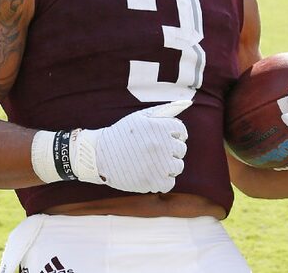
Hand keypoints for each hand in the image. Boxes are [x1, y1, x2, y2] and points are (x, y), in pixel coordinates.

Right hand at [71, 100, 191, 192]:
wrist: (99, 155)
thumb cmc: (122, 134)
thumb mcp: (141, 117)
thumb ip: (166, 110)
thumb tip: (188, 103)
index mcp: (160, 127)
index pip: (181, 131)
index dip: (173, 134)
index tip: (162, 138)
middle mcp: (162, 145)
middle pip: (181, 150)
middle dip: (169, 150)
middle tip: (152, 151)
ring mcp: (158, 165)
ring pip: (178, 167)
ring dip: (167, 166)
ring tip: (150, 162)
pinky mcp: (153, 181)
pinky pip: (169, 183)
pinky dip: (161, 181)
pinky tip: (149, 173)